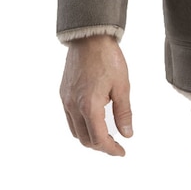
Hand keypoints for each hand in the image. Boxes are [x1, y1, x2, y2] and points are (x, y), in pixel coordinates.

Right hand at [60, 34, 132, 155]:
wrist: (89, 38)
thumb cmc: (108, 58)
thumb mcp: (122, 85)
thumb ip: (124, 112)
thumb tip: (127, 134)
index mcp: (89, 106)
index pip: (99, 139)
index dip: (111, 149)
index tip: (122, 151)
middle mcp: (73, 106)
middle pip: (85, 139)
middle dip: (101, 146)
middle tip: (116, 145)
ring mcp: (66, 100)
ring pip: (75, 131)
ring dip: (89, 138)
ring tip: (105, 135)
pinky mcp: (63, 93)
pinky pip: (69, 118)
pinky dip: (81, 126)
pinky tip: (93, 120)